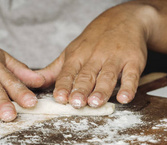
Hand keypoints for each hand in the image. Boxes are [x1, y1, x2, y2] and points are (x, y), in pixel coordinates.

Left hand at [37, 3, 151, 107]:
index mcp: (78, 56)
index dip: (64, 85)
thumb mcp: (71, 52)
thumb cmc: (94, 41)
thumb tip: (33, 84)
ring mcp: (115, 58)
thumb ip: (54, 71)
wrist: (125, 19)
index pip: (68, 72)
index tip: (59, 98)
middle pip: (87, 76)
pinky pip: (131, 76)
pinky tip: (124, 98)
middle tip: (76, 103)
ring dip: (101, 90)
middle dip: (80, 89)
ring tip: (95, 103)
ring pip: (107, 76)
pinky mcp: (133, 61)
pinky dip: (128, 87)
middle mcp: (95, 56)